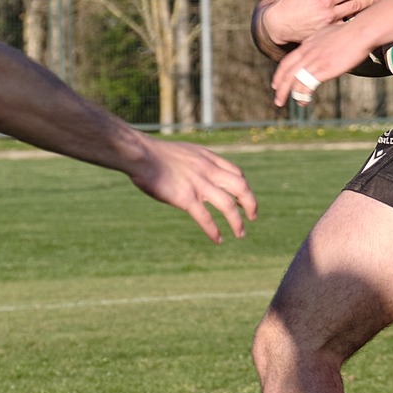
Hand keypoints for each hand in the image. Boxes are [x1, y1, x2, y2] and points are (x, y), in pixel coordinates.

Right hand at [126, 139, 257, 242]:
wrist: (139, 153)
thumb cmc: (155, 153)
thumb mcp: (183, 152)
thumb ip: (195, 163)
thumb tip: (196, 173)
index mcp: (208, 158)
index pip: (237, 172)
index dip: (244, 187)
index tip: (243, 198)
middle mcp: (208, 170)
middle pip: (241, 187)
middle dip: (251, 204)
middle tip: (252, 217)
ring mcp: (198, 184)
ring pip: (228, 205)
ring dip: (237, 222)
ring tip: (240, 233)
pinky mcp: (185, 198)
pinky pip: (206, 218)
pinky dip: (214, 231)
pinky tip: (218, 240)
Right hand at [258, 0, 376, 47]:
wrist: (278, 25)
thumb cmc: (289, 2)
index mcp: (325, 0)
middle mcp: (330, 14)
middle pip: (356, 6)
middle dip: (369, 1)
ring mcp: (329, 27)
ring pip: (353, 20)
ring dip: (364, 15)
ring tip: (376, 11)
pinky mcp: (327, 37)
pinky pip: (344, 31)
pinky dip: (354, 28)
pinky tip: (363, 26)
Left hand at [272, 21, 386, 107]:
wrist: (360, 31)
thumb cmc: (350, 32)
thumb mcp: (328, 34)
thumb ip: (321, 43)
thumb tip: (324, 48)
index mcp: (307, 45)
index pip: (287, 61)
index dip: (279, 74)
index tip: (275, 84)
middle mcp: (307, 53)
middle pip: (286, 73)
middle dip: (280, 88)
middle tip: (278, 100)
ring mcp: (315, 61)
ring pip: (294, 80)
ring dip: (288, 94)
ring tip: (287, 104)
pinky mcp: (324, 69)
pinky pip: (306, 85)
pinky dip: (302, 95)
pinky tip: (304, 101)